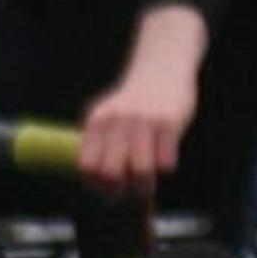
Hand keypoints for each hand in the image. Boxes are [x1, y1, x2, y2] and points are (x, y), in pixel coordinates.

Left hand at [78, 3, 207, 195]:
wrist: (162, 67)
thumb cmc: (136, 102)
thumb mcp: (109, 116)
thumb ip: (101, 144)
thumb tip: (102, 189)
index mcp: (97, 122)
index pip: (88, 166)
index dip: (97, 185)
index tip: (109, 191)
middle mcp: (117, 121)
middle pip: (111, 172)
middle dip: (121, 190)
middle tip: (129, 190)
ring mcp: (143, 121)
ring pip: (140, 171)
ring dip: (144, 186)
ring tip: (147, 186)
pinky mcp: (168, 123)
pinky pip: (165, 162)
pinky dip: (165, 167)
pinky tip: (165, 158)